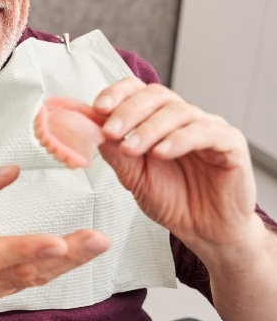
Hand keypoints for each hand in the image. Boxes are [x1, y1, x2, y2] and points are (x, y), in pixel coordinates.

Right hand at [0, 164, 108, 298]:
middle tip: (97, 239)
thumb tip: (11, 171)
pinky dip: (63, 266)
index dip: (28, 249)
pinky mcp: (8, 286)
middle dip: (67, 255)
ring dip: (73, 261)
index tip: (57, 242)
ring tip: (99, 243)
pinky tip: (84, 252)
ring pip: (39, 276)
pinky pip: (39, 278)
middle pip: (29, 268)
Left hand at [93, 77, 256, 249]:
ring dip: (149, 128)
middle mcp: (182, 118)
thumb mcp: (133, 177)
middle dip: (128, 111)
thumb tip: (90, 129)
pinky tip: (162, 152)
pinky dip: (179, 139)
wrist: (205, 230)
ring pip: (177, 112)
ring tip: (131, 148)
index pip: (137, 90)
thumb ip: (115, 152)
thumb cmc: (172, 200)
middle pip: (156, 96)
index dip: (117, 94)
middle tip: (111, 131)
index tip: (98, 108)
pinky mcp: (230, 144)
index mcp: (156, 119)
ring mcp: (208, 127)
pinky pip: (206, 132)